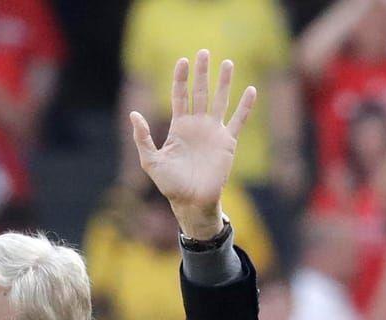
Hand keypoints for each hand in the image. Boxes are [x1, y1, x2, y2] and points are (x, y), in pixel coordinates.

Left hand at [130, 50, 255, 239]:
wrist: (191, 201)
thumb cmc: (170, 184)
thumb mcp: (150, 161)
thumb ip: (142, 138)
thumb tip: (134, 114)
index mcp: (178, 127)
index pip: (179, 96)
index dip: (180, 79)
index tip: (182, 61)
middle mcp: (197, 125)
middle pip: (199, 92)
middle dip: (201, 73)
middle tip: (204, 52)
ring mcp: (213, 132)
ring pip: (220, 100)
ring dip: (223, 82)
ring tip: (227, 62)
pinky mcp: (228, 142)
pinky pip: (238, 120)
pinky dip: (245, 106)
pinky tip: (251, 90)